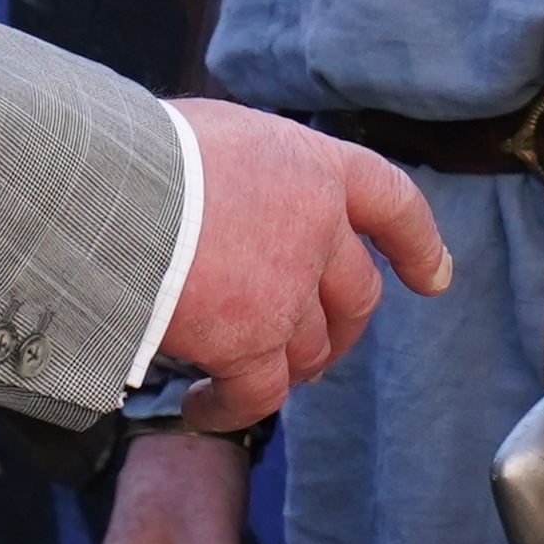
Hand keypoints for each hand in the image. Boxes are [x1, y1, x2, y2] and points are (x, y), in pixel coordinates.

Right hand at [158, 99, 453, 427]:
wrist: (109, 188)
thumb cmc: (140, 149)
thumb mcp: (214, 134)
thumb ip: (247, 173)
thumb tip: (224, 199)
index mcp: (315, 167)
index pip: (391, 202)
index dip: (417, 244)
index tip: (435, 279)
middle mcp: (317, 230)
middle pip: (356, 295)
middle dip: (343, 327)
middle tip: (318, 348)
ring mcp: (289, 291)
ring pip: (311, 351)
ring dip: (287, 371)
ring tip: (239, 383)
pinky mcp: (250, 344)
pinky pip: (259, 395)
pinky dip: (233, 409)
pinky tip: (203, 409)